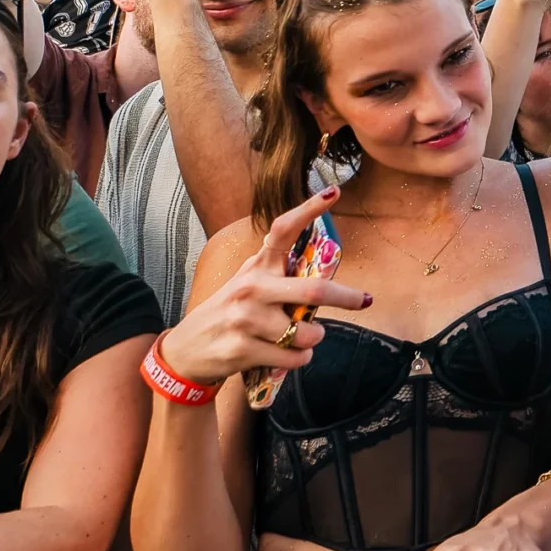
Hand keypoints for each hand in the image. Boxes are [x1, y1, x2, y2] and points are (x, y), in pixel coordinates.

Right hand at [156, 188, 368, 389]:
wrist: (186, 351)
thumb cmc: (228, 313)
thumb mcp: (247, 283)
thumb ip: (278, 274)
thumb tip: (323, 264)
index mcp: (257, 268)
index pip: (283, 230)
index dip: (309, 209)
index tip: (334, 192)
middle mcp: (252, 288)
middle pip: (314, 291)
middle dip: (346, 297)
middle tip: (364, 300)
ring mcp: (246, 320)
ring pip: (307, 333)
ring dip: (314, 338)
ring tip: (300, 338)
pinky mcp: (243, 349)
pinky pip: (295, 357)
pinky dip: (300, 358)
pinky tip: (285, 354)